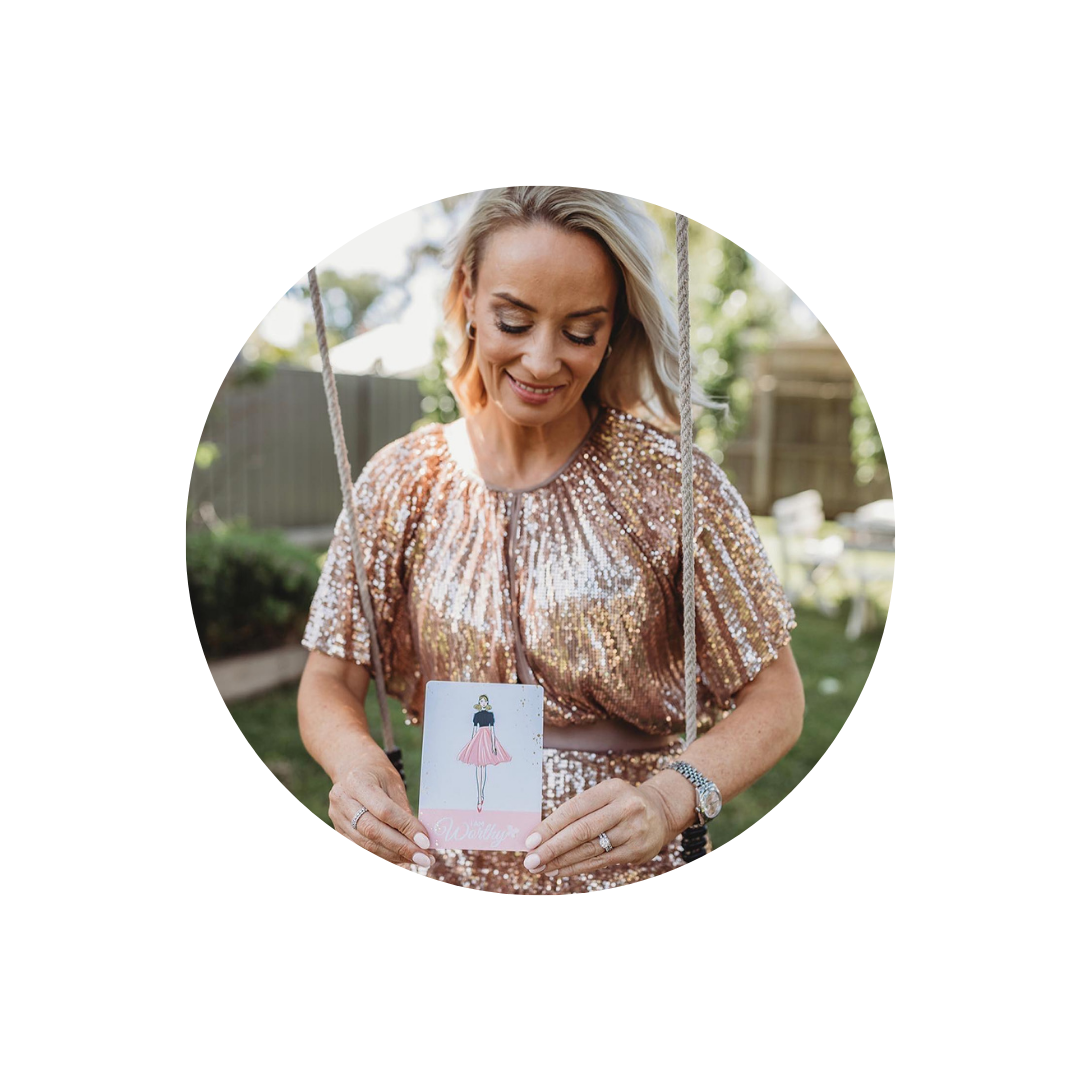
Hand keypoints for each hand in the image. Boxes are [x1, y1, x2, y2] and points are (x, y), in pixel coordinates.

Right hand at [328, 750, 431, 868]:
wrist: (352, 768)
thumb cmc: (377, 774)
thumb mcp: (393, 782)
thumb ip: (403, 807)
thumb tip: (419, 836)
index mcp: (357, 782)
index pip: (384, 811)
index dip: (406, 828)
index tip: (425, 841)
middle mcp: (343, 801)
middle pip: (373, 831)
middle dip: (401, 848)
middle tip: (424, 858)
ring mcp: (337, 817)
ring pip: (366, 845)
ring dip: (394, 856)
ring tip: (416, 859)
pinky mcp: (338, 830)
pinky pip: (361, 849)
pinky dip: (382, 856)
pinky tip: (400, 858)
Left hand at [520, 778, 682, 877]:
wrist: (662, 811)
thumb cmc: (621, 803)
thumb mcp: (606, 795)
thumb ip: (581, 810)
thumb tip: (542, 833)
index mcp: (612, 788)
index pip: (575, 808)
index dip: (551, 825)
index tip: (530, 840)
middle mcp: (625, 808)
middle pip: (582, 830)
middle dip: (552, 847)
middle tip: (530, 860)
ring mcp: (633, 830)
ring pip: (590, 849)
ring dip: (561, 861)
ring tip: (540, 867)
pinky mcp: (636, 851)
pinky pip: (600, 861)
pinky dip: (577, 867)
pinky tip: (559, 871)